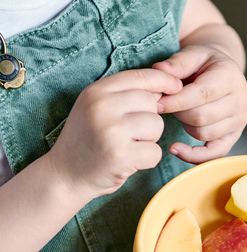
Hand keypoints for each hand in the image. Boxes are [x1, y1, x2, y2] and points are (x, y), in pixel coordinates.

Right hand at [47, 68, 181, 202]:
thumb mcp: (97, 109)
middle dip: (150, 119)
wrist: (66, 175)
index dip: (164, 80)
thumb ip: (126, 96)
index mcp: (97, 92)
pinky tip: (129, 161)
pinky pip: (155, 152)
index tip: (176, 86)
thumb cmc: (88, 141)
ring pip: (157, 126)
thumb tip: (163, 87)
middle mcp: (102, 107)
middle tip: (130, 135)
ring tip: (128, 147)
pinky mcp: (121, 155)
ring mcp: (111, 131)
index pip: (140, 76)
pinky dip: (148, 160)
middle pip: (152, 103)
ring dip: (150, 140)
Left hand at [152, 44, 246, 163]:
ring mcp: (239, 122)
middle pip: (201, 117)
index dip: (176, 101)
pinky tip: (175, 149)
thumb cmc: (204, 64)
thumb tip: (159, 71)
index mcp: (230, 77)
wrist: (224, 74)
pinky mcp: (233, 137)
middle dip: (178, 112)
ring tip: (181, 111)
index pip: (201, 94)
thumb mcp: (193, 54)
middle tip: (168, 104)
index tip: (155, 103)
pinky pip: (214, 154)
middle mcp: (240, 101)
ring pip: (203, 134)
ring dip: (185, 125)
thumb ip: (177, 62)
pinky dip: (194, 156)